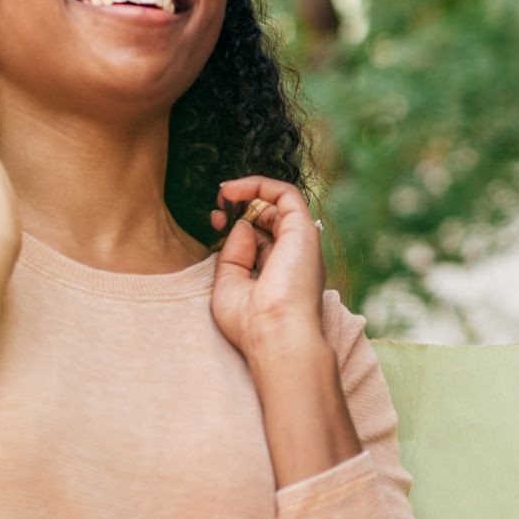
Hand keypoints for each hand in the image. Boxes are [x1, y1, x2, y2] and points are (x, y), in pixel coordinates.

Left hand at [209, 175, 327, 360]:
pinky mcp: (303, 230)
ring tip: (223, 194)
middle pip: (268, 219)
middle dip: (240, 207)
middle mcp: (293, 257)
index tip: (214, 220)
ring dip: (248, 192)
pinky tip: (233, 190)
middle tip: (216, 206)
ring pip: (279, 203)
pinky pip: (287, 193)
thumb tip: (241, 225)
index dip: (236, 224)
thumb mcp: (228, 286)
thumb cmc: (250, 322)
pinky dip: (259, 185)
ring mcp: (300, 243)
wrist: (275, 334)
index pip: (261, 238)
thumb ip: (233, 255)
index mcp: (279, 274)